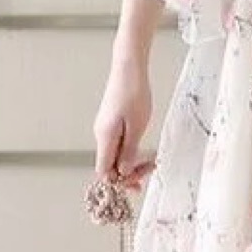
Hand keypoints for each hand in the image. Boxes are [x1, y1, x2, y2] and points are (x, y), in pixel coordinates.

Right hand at [93, 56, 155, 190]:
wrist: (128, 68)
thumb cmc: (134, 93)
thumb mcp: (137, 127)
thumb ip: (129, 152)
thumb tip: (123, 172)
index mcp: (105, 138)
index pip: (103, 171)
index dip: (119, 182)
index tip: (138, 183)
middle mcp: (100, 134)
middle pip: (108, 165)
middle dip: (128, 172)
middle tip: (150, 170)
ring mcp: (104, 128)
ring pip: (113, 154)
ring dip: (130, 161)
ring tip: (150, 161)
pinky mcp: (110, 122)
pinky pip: (116, 144)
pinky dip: (129, 150)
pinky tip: (141, 147)